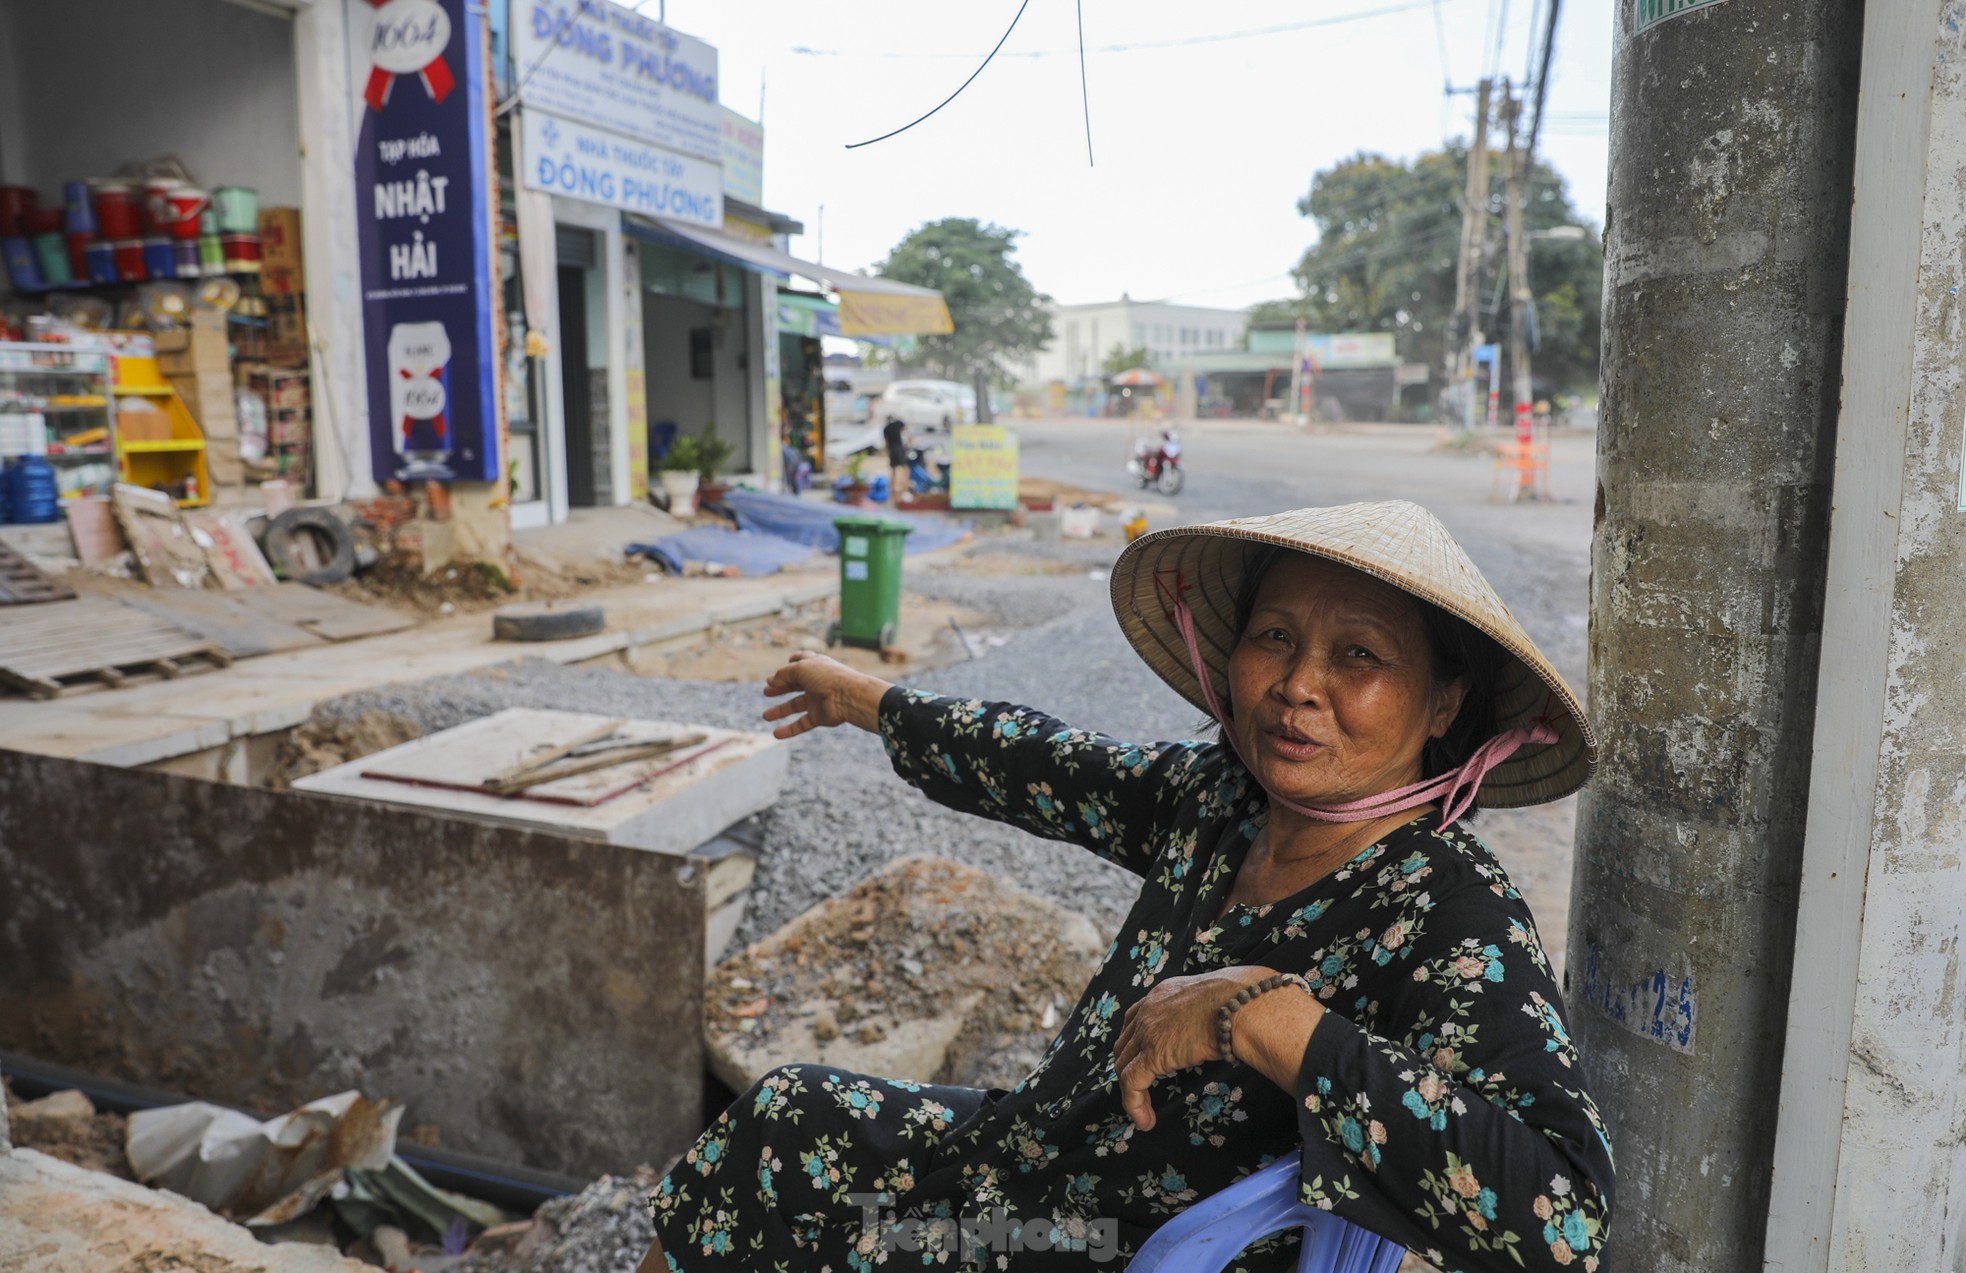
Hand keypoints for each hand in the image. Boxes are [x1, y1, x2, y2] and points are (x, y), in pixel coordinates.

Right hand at [761, 650, 890, 737]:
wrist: (848, 696)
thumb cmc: (826, 676)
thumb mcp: (800, 669)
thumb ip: (782, 674)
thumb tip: (770, 680)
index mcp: (815, 666)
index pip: (802, 661)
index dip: (792, 663)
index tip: (784, 666)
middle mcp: (816, 682)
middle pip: (795, 685)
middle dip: (780, 688)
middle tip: (766, 692)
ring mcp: (818, 700)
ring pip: (796, 706)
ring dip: (781, 711)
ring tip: (766, 716)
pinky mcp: (820, 716)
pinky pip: (803, 723)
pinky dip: (790, 729)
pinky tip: (777, 734)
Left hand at [1113, 966, 1271, 1130]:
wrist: (1242, 1004)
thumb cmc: (1242, 1000)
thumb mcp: (1212, 998)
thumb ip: (1206, 1010)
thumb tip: (1222, 1023)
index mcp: (1164, 993)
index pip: (1136, 1018)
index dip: (1135, 1041)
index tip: (1141, 1058)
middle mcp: (1149, 1009)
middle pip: (1125, 1043)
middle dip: (1129, 1066)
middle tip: (1141, 1087)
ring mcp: (1148, 1031)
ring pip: (1125, 1066)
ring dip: (1131, 1091)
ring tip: (1143, 1111)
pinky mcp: (1153, 1054)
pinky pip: (1132, 1084)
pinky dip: (1134, 1105)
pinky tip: (1145, 1121)